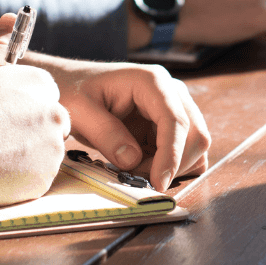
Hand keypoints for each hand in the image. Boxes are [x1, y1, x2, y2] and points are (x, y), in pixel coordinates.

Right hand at [0, 15, 70, 207]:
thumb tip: (9, 17)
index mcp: (41, 84)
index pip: (44, 95)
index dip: (21, 106)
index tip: (0, 115)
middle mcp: (55, 113)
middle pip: (50, 123)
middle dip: (29, 130)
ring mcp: (52, 148)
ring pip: (45, 151)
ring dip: (26, 154)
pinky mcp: (45, 178)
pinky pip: (38, 177)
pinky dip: (21, 177)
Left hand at [23, 54, 210, 191]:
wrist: (70, 84)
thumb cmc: (73, 91)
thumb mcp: (80, 111)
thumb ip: (105, 134)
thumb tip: (133, 160)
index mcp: (151, 81)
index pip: (175, 120)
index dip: (171, 154)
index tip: (158, 183)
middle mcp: (170, 91)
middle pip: (195, 134)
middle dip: (172, 164)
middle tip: (136, 177)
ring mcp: (173, 107)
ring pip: (194, 146)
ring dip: (172, 167)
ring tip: (135, 169)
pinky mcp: (168, 125)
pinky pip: (185, 151)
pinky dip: (171, 166)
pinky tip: (143, 166)